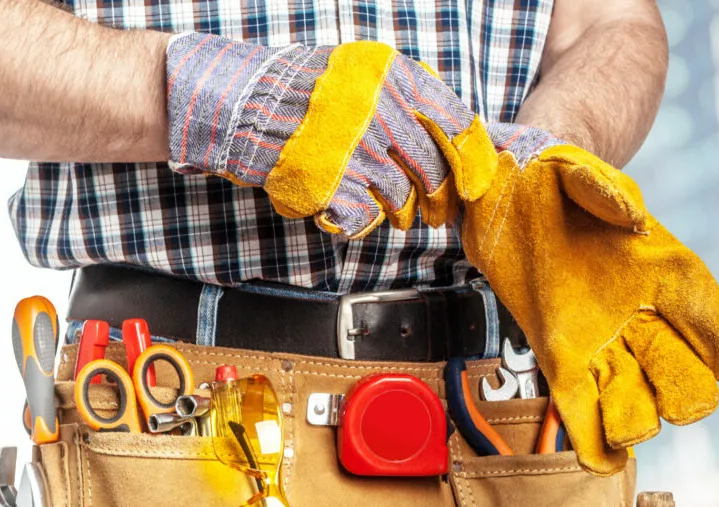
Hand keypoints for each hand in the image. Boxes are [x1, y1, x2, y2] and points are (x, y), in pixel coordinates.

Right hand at [165, 34, 496, 237]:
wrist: (244, 105)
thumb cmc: (306, 92)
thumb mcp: (364, 73)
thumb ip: (408, 99)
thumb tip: (452, 140)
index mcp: (396, 77)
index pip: (457, 124)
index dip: (473, 161)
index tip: (474, 184)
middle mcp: (382, 111)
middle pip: (434, 171)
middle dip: (439, 200)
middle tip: (436, 212)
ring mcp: (357, 151)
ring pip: (402, 199)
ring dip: (400, 212)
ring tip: (389, 210)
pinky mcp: (333, 186)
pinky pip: (365, 217)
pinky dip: (361, 220)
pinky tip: (346, 209)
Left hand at [462, 122, 718, 473]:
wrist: (507, 192)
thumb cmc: (554, 178)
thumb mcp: (577, 170)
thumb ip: (605, 190)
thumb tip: (634, 217)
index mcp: (661, 270)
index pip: (710, 318)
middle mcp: (640, 316)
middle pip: (683, 377)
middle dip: (682, 395)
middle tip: (663, 396)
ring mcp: (601, 343)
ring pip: (638, 402)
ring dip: (636, 422)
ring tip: (622, 429)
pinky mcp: (560, 358)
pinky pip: (583, 407)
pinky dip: (594, 437)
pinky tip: (601, 459)